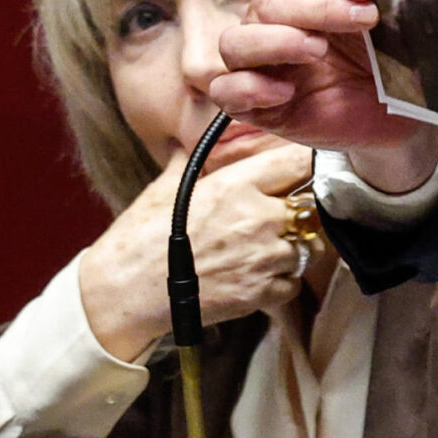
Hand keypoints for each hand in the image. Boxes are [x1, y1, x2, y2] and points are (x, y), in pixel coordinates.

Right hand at [76, 142, 313, 359]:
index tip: (302, 167)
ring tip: (267, 248)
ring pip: (308, 246)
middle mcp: (259, 218)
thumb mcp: (167, 187)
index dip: (305, 162)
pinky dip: (283, 280)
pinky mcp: (261, 293)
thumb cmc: (141, 238)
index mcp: (238, 185)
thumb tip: (193, 144)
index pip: (299, 161)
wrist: (127, 291)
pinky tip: (259, 275)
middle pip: (310, 206)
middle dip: (300, 210)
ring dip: (294, 247)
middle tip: (283, 214)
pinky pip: (294, 283)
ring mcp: (264, 258)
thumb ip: (193, 162)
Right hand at [212, 0, 437, 193]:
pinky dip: (251, 87)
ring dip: (277, 41)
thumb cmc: (381, 61)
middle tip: (365, 19)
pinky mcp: (255, 108)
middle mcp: (268, 27)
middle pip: (267, 4)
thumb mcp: (385, 25)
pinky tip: (287, 91)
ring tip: (318, 50)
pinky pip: (227, 91)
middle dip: (318, 8)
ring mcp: (258, 67)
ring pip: (235, 42)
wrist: (392, 114)